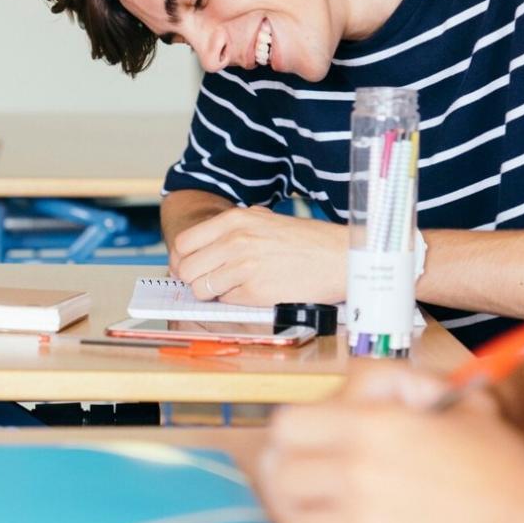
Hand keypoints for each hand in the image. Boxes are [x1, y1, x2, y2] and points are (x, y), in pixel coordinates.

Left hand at [170, 206, 344, 305]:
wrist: (340, 258)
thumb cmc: (307, 241)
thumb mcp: (265, 220)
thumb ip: (233, 230)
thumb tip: (202, 247)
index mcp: (235, 220)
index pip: (184, 243)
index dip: (183, 259)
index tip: (192, 267)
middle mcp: (235, 241)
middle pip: (187, 268)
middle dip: (194, 279)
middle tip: (209, 281)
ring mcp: (244, 267)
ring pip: (201, 288)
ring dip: (213, 292)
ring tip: (235, 286)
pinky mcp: (255, 292)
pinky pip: (227, 301)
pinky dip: (236, 300)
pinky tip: (256, 290)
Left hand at [262, 363, 523, 522]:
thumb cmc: (504, 469)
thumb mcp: (456, 404)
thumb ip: (402, 391)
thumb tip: (364, 392)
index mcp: (374, 426)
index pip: (289, 425)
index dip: (294, 435)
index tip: (305, 445)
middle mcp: (359, 473)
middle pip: (282, 475)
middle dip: (291, 478)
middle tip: (307, 484)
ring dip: (306, 520)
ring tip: (326, 520)